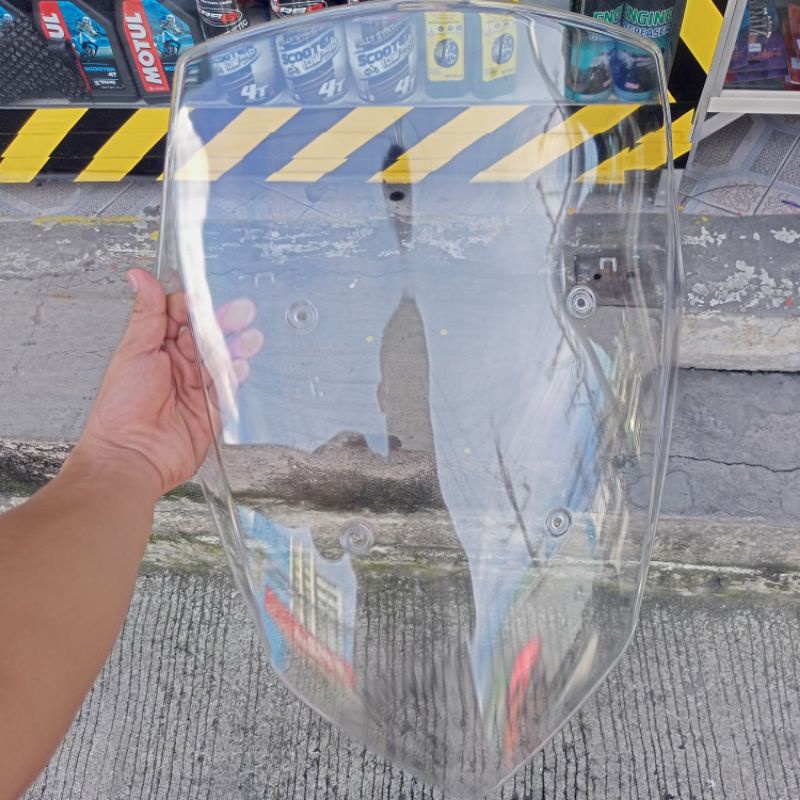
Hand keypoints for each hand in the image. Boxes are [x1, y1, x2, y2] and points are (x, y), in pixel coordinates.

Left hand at [69, 270, 261, 501]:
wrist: (131, 457)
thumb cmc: (121, 410)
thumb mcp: (134, 351)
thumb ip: (147, 315)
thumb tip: (140, 277)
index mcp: (156, 349)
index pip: (181, 317)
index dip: (194, 305)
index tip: (204, 295)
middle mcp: (178, 367)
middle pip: (207, 337)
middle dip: (224, 323)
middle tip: (240, 310)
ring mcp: (196, 389)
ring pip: (222, 360)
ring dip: (236, 347)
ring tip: (249, 336)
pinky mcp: (212, 411)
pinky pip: (229, 389)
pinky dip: (238, 376)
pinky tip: (244, 364)